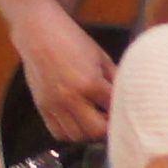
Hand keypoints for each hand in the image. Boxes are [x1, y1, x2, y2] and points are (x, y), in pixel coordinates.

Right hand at [19, 11, 117, 142]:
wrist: (38, 32)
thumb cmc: (71, 40)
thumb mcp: (100, 55)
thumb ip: (114, 78)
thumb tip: (129, 95)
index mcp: (90, 83)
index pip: (113, 111)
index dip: (122, 114)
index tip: (128, 115)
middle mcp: (71, 98)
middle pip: (95, 131)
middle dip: (107, 130)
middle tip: (112, 123)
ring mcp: (54, 104)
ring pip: (76, 136)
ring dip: (89, 134)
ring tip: (96, 123)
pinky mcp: (42, 106)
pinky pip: (58, 132)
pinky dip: (70, 133)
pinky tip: (78, 123)